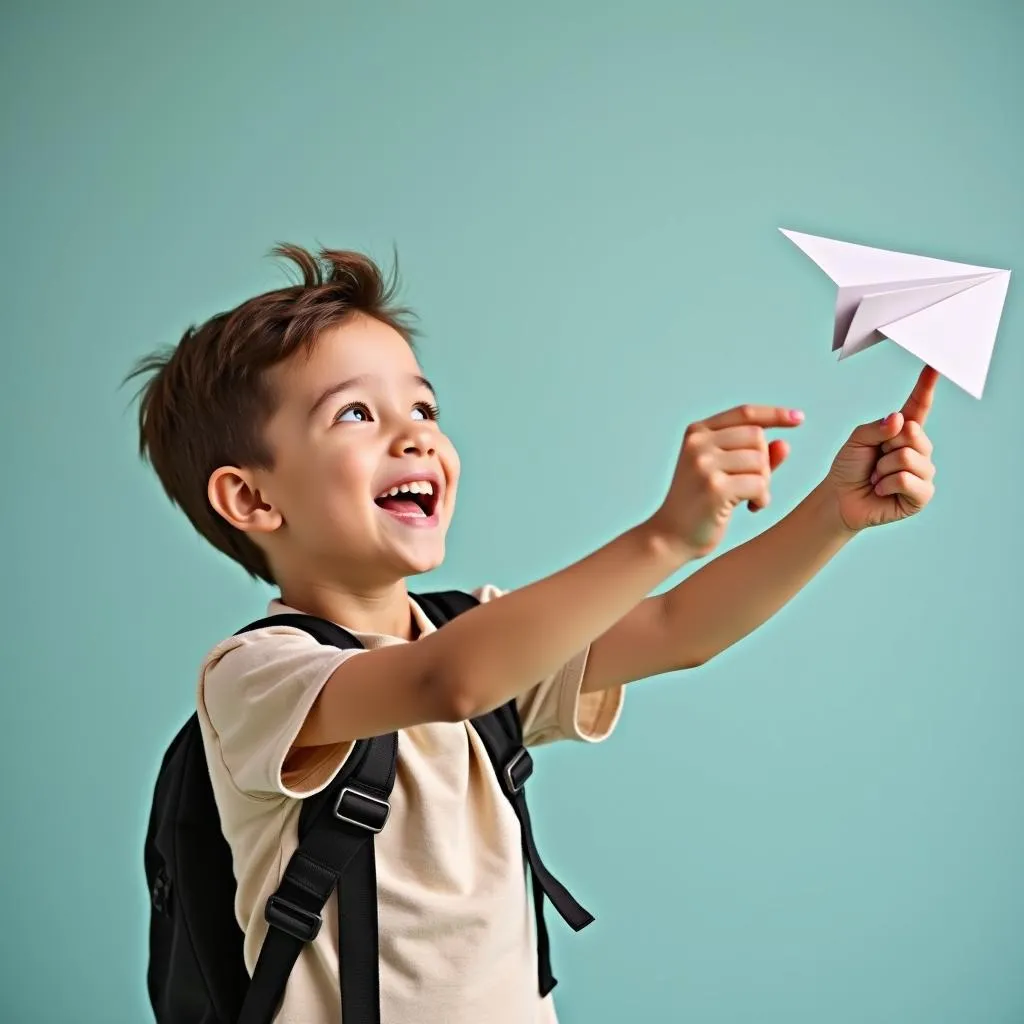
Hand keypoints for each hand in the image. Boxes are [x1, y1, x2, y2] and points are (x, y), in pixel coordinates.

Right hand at [652, 404, 804, 557]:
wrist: (671, 536)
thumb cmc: (700, 505)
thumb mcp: (725, 473)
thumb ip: (754, 457)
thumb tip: (784, 444)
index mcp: (697, 433)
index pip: (745, 414)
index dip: (774, 414)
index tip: (798, 418)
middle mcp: (698, 443)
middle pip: (757, 437)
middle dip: (764, 462)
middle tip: (752, 485)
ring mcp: (704, 464)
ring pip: (760, 461)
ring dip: (763, 483)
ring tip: (749, 498)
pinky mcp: (715, 487)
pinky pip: (759, 484)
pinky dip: (762, 498)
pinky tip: (750, 508)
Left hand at [825, 366, 938, 531]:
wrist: (840, 498)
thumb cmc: (849, 467)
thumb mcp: (857, 440)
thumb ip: (876, 427)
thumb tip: (900, 420)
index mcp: (903, 432)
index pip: (919, 406)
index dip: (926, 387)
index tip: (934, 366)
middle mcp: (918, 449)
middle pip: (913, 434)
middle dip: (886, 446)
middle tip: (875, 459)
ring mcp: (923, 472)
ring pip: (908, 458)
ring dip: (883, 468)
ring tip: (876, 477)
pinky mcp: (921, 494)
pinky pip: (907, 480)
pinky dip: (886, 484)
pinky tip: (881, 490)